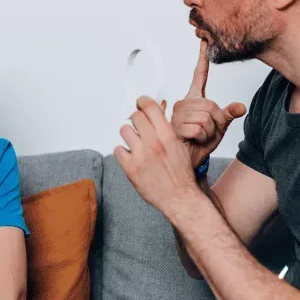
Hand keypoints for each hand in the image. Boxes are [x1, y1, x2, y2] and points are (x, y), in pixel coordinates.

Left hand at [115, 96, 203, 217]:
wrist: (179, 197)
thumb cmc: (180, 173)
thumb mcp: (178, 145)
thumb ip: (165, 127)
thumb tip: (157, 107)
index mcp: (167, 135)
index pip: (150, 107)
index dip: (142, 102)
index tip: (140, 104)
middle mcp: (153, 142)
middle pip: (135, 116)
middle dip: (136, 121)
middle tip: (139, 128)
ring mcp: (140, 155)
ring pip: (124, 130)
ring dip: (129, 136)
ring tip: (135, 145)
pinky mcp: (130, 168)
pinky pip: (118, 149)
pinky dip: (123, 153)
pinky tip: (131, 158)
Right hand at [171, 40, 246, 167]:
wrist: (189, 160)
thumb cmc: (201, 142)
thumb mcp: (220, 127)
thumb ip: (229, 114)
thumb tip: (242, 106)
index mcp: (195, 99)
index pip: (199, 74)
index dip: (202, 57)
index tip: (203, 40)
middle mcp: (184, 102)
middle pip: (212, 106)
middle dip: (215, 123)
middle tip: (205, 132)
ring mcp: (178, 113)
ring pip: (207, 118)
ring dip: (209, 132)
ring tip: (198, 136)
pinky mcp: (176, 125)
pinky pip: (200, 129)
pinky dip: (202, 138)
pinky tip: (193, 140)